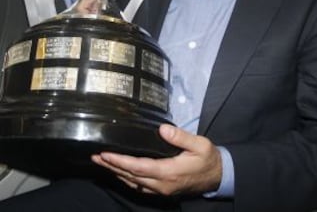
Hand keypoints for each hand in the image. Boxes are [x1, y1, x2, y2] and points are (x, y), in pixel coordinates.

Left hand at [91, 124, 221, 196]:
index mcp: (169, 171)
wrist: (217, 176)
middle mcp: (161, 183)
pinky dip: (126, 179)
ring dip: (116, 173)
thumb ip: (181, 137)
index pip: (138, 167)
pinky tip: (119, 173)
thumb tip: (162, 129)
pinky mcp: (162, 190)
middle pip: (131, 176)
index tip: (105, 154)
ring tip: (102, 163)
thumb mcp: (199, 144)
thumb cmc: (208, 158)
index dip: (120, 161)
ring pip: (133, 183)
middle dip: (112, 166)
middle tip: (96, 157)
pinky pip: (139, 186)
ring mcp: (161, 189)